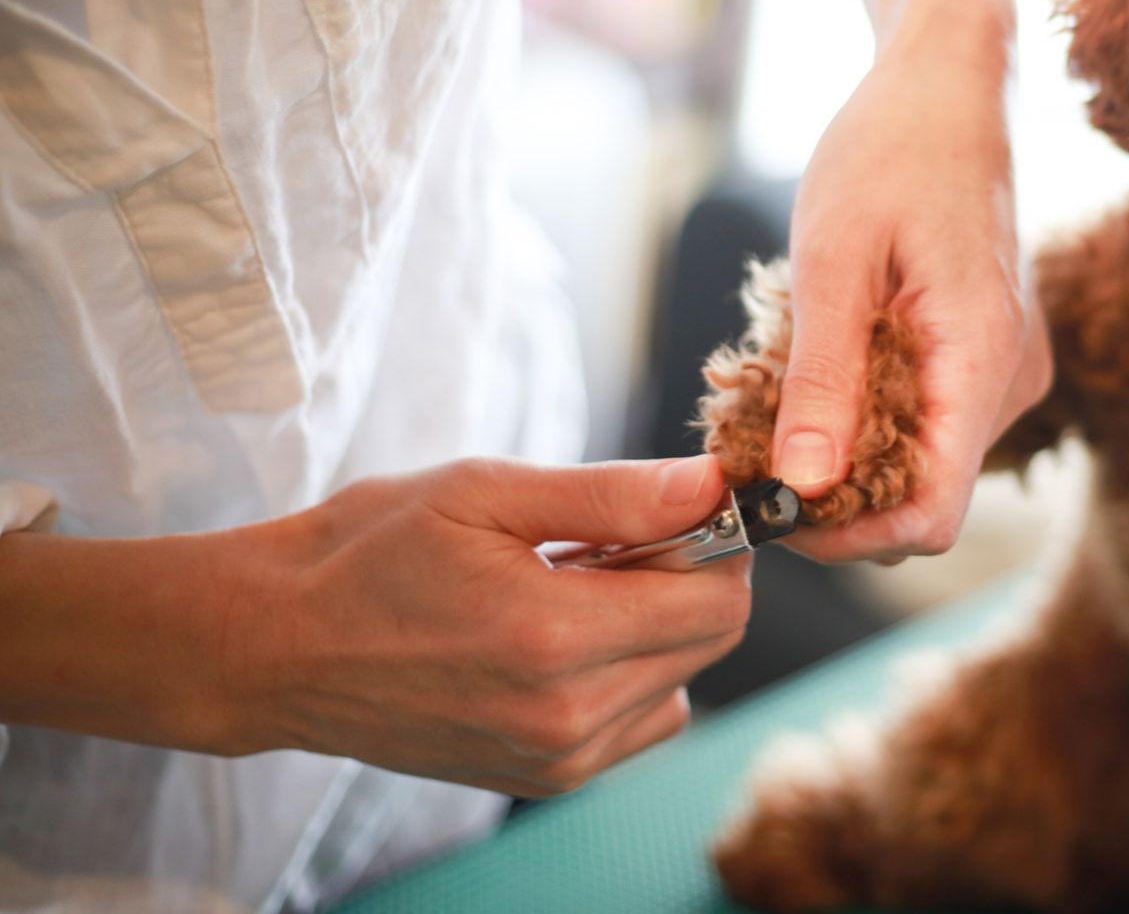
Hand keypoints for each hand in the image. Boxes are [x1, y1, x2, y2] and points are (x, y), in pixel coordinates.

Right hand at [243, 455, 749, 796]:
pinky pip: (642, 722)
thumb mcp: (488, 492)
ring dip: (658, 625)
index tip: (680, 502)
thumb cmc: (370, 552)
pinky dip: (631, 674)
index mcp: (555, 637)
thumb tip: (712, 483)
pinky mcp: (542, 780)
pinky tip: (563, 636)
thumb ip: (614, 495)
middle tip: (616, 536)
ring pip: (684, 680)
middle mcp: (566, 715)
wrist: (275, 646)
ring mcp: (555, 760)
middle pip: (712, 639)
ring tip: (575, 586)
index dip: (719, 537)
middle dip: (691, 575)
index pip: (717, 594)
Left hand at [772, 0, 1051, 563]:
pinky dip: (875, 415)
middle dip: (839, 495)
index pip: (933, 514)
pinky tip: (828, 366)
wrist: (950, 82)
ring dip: (853, 452)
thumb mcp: (834, 258)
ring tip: (786, 394)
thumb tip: (803, 486)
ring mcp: (1008, 369)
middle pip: (926, 496)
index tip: (772, 511)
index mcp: (982, 359)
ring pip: (928, 460)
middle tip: (756, 451)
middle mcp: (1012, 379)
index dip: (850, 535)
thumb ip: (823, 379)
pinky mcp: (991, 355)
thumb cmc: (891, 147)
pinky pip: (934, 418)